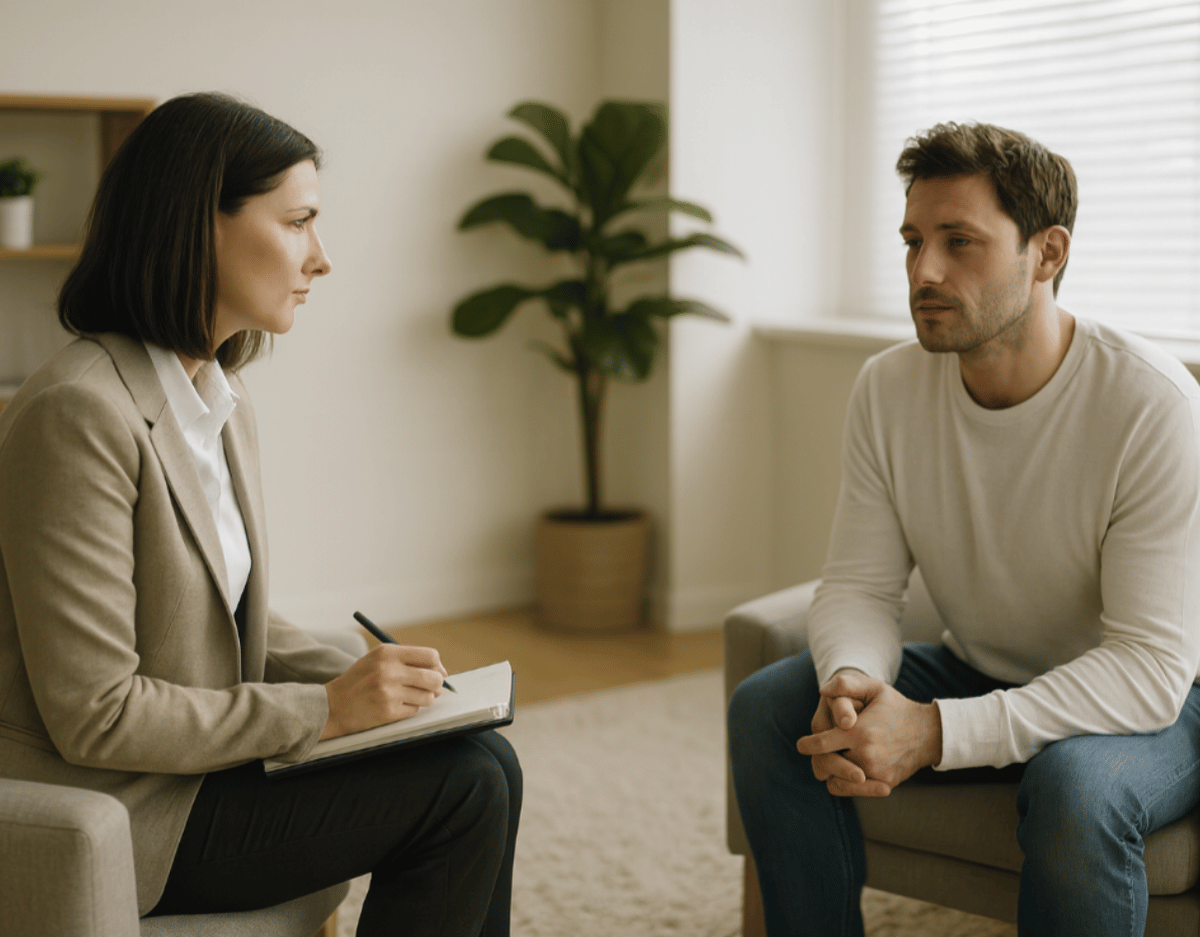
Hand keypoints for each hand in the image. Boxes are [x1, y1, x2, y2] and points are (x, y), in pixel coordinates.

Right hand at [321, 644, 448, 739]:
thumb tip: (441, 671)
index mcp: (387, 653)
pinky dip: (410, 709)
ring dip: (425, 698)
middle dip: (437, 685)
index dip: (438, 666)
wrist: (333, 706)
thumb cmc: (360, 681)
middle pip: (434, 678)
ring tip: (411, 697)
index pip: (430, 656)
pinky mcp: (388, 712)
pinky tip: (396, 705)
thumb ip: (406, 660)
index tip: (437, 672)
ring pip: (428, 697)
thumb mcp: (378, 659)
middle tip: (431, 688)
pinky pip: (414, 710)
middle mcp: (389, 671)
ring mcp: (389, 692)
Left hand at [798, 670, 941, 797]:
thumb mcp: (874, 688)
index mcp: (860, 732)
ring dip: (830, 772)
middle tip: (815, 753)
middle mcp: (866, 756)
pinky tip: (844, 771)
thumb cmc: (896, 708)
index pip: (822, 744)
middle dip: (817, 758)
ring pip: (836, 781)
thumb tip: (822, 691)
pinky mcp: (884, 784)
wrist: (928, 733)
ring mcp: (875, 773)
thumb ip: (846, 684)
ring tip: (829, 760)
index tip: (802, 745)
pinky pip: (853, 791)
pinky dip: (844, 784)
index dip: (808, 745)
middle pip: (826, 764)